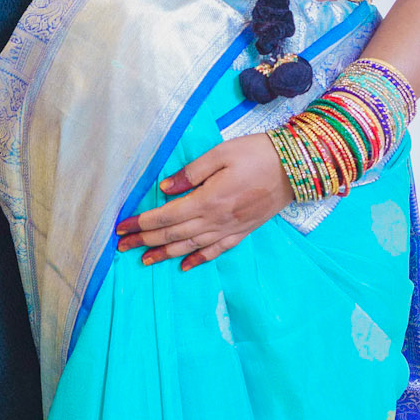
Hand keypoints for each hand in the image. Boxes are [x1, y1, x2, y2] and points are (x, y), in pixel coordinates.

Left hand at [116, 134, 292, 271]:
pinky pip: (216, 250)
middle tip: (122, 245)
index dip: (143, 222)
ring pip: (190, 246)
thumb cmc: (258, 154)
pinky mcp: (243, 231)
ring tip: (144, 259)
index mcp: (208, 200)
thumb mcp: (221, 153)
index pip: (167, 216)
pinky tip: (184, 265)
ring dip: (165, 254)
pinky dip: (198, 259)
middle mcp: (217, 219)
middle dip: (145, 240)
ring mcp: (230, 228)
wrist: (297, 167)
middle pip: (174, 235)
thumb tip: (165, 188)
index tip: (123, 226)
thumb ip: (191, 173)